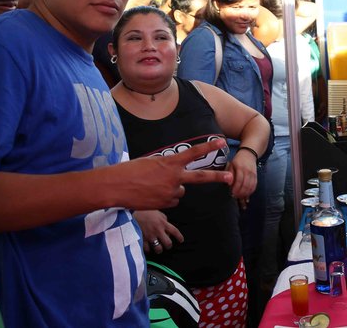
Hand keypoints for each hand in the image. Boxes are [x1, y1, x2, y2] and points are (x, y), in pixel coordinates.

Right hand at [112, 138, 232, 209]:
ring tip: (152, 186)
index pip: (193, 153)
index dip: (208, 147)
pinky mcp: (166, 203)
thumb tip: (177, 177)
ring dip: (171, 189)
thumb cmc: (130, 171)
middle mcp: (174, 177)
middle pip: (200, 178)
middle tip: (230, 177)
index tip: (222, 142)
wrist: (116, 187)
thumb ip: (167, 167)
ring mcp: (171, 192)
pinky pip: (172, 200)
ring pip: (180, 191)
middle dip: (217, 177)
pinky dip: (164, 198)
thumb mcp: (151, 162)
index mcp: (170, 163)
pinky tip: (150, 195)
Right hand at [134, 210, 182, 254]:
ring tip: (157, 248)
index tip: (181, 241)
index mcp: (163, 223)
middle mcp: (158, 230)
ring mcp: (150, 236)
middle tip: (166, 245)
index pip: (175, 231)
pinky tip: (148, 247)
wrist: (132, 212)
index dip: (179, 237)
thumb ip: (164, 219)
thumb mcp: (158, 213)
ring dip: (159, 249)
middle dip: (168, 246)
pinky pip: (148, 249)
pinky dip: (148, 250)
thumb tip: (167, 225)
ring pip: (158, 249)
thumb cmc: (146, 212)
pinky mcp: (142, 239)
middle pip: (168, 243)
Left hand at [228, 149, 257, 199]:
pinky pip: (254, 186)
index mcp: (240, 168)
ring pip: (251, 187)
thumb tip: (229, 184)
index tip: (232, 193)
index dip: (236, 188)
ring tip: (240, 197)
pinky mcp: (256, 176)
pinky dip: (250, 191)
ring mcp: (253, 174)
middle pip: (246, 185)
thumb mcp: (231, 164)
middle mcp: (248, 171)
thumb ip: (230, 174)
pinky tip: (246, 195)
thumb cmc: (238, 160)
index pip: (239, 180)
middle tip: (235, 196)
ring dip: (245, 194)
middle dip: (240, 193)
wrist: (249, 154)